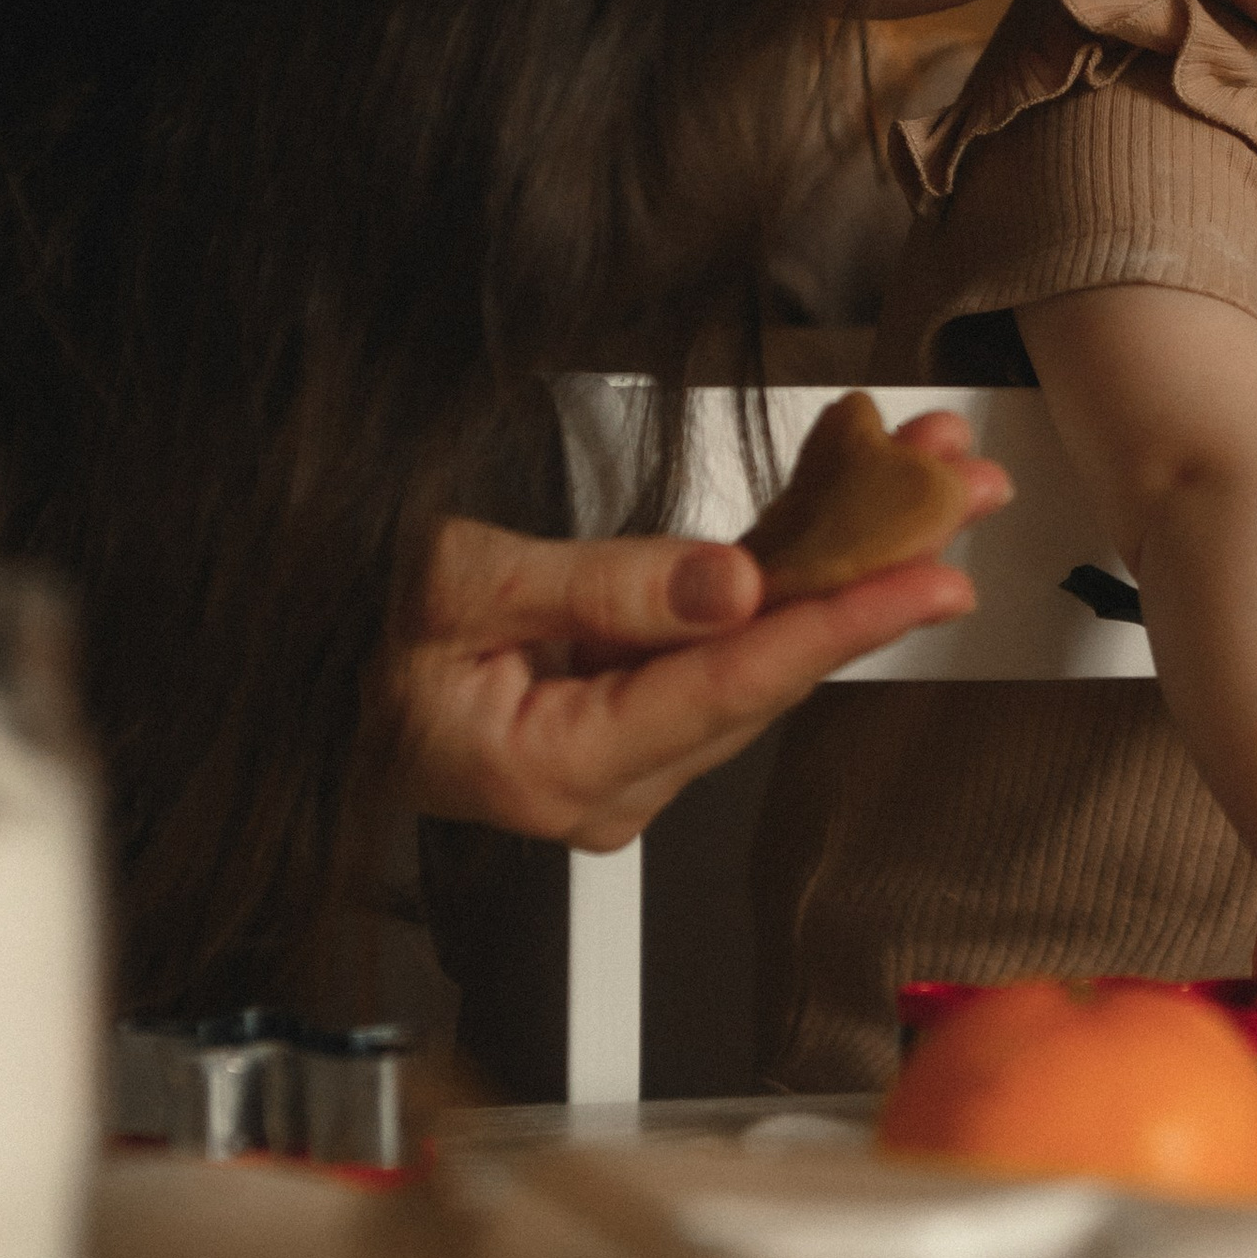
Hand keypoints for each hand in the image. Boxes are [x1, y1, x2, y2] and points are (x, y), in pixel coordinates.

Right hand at [398, 413, 1008, 848]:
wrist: (295, 685)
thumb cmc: (342, 643)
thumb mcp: (455, 586)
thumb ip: (597, 587)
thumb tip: (728, 587)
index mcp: (559, 769)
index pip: (731, 687)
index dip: (841, 623)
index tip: (928, 574)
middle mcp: (608, 783)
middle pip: (771, 670)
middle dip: (874, 571)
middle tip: (961, 486)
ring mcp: (623, 755)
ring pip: (763, 652)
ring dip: (847, 559)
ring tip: (928, 474)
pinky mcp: (627, 717)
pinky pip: (726, 642)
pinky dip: (789, 570)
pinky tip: (849, 504)